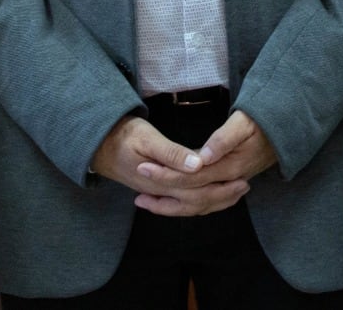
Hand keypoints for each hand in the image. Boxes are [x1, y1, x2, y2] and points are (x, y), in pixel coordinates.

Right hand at [91, 115, 249, 216]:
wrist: (97, 145)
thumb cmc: (122, 136)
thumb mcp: (146, 138)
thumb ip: (171, 153)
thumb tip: (198, 165)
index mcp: (164, 179)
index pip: (198, 190)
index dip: (221, 187)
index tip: (242, 178)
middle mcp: (162, 191)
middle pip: (198, 202)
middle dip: (223, 196)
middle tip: (245, 186)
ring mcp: (158, 192)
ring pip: (189, 205)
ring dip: (212, 201)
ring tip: (232, 193)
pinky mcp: (155, 188)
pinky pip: (180, 202)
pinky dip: (196, 202)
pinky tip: (205, 198)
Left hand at [130, 110, 276, 212]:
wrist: (285, 131)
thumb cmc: (262, 122)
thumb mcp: (244, 123)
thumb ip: (223, 140)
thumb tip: (202, 157)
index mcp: (229, 167)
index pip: (191, 177)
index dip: (166, 174)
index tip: (142, 167)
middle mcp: (229, 182)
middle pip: (192, 197)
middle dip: (163, 196)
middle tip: (137, 196)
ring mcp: (231, 185)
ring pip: (199, 206)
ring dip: (173, 207)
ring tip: (147, 204)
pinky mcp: (230, 185)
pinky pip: (207, 203)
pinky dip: (188, 206)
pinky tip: (174, 203)